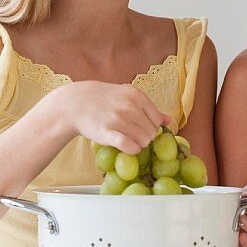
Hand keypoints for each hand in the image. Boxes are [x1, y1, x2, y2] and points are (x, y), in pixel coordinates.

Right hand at [49, 80, 170, 153]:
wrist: (76, 103)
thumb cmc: (106, 101)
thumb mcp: (129, 97)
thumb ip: (150, 109)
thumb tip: (169, 120)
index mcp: (137, 96)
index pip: (157, 120)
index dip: (152, 128)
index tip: (143, 129)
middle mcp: (129, 106)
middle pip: (151, 132)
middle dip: (146, 138)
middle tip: (135, 137)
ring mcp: (118, 119)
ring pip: (143, 140)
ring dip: (139, 145)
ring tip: (130, 141)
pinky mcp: (106, 132)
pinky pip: (128, 146)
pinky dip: (132, 150)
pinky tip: (128, 148)